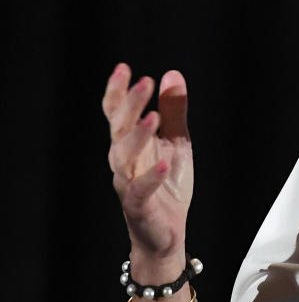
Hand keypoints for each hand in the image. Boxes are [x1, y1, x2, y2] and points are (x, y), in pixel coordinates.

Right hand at [103, 63, 193, 266]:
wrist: (168, 232)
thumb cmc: (168, 186)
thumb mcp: (178, 142)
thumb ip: (174, 111)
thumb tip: (171, 75)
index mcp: (132, 144)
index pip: (118, 113)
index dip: (118, 91)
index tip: (124, 68)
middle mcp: (124, 161)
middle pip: (118, 129)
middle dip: (129, 104)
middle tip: (143, 82)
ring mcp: (128, 184)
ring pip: (123, 157)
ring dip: (136, 136)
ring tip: (152, 117)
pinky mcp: (138, 207)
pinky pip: (140, 191)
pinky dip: (151, 178)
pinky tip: (164, 164)